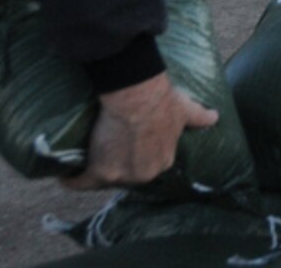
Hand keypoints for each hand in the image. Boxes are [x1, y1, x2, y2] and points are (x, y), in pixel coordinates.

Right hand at [60, 73, 216, 190]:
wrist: (137, 97)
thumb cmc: (161, 100)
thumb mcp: (185, 110)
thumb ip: (199, 117)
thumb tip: (215, 117)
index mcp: (163, 161)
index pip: (146, 165)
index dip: (135, 156)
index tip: (126, 147)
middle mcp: (143, 173)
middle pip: (125, 173)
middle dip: (116, 164)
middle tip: (106, 148)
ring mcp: (121, 175)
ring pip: (104, 178)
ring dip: (95, 171)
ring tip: (86, 159)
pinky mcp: (99, 170)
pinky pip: (81, 182)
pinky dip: (72, 180)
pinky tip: (65, 175)